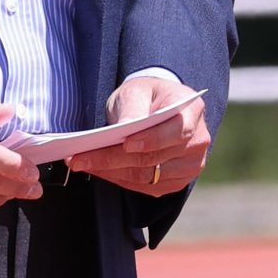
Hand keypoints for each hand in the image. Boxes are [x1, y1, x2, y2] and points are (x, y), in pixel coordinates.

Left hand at [77, 71, 210, 195]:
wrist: (155, 108)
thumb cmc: (146, 96)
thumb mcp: (136, 91)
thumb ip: (133, 108)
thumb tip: (127, 128)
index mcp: (191, 110)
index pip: (176, 130)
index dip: (151, 140)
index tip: (125, 143)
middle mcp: (197, 141)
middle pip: (154, 157)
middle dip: (113, 158)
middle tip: (80, 157)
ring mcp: (190, 165)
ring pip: (146, 176)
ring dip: (110, 172)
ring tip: (81, 163)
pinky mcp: (176, 182)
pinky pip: (145, 187)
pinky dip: (118, 179)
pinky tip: (98, 170)